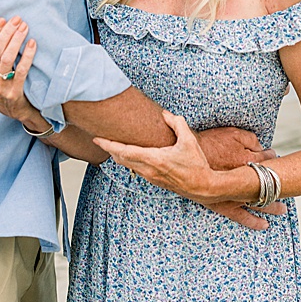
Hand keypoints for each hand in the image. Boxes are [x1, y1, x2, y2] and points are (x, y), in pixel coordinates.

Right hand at [0, 17, 44, 126]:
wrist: (14, 112)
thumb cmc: (0, 86)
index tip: (3, 20)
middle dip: (7, 32)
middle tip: (17, 20)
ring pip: (7, 58)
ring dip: (17, 39)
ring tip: (24, 28)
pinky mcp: (13, 93)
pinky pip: (21, 69)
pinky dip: (27, 54)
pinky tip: (32, 43)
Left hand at [95, 109, 275, 230]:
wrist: (203, 187)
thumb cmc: (197, 164)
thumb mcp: (189, 141)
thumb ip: (177, 124)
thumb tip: (165, 114)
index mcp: (155, 159)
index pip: (124, 151)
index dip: (108, 145)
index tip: (97, 138)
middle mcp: (149, 170)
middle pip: (121, 159)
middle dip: (109, 149)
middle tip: (99, 139)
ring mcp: (150, 177)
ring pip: (127, 165)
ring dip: (117, 155)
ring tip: (110, 145)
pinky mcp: (154, 182)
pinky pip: (135, 170)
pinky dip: (127, 162)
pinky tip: (127, 156)